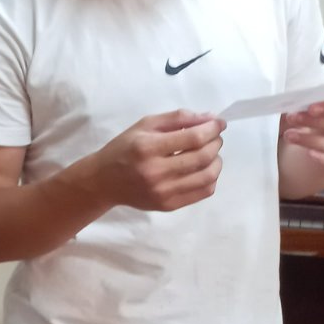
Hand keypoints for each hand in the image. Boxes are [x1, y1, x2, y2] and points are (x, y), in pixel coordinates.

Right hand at [84, 109, 224, 211]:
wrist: (103, 181)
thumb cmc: (124, 149)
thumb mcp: (144, 125)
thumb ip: (177, 118)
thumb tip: (210, 118)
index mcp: (147, 148)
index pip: (193, 138)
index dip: (212, 128)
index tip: (219, 123)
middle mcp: (155, 171)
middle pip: (203, 157)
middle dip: (215, 143)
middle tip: (214, 137)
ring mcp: (163, 192)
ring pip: (208, 176)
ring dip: (217, 161)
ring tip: (210, 153)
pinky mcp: (168, 205)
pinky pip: (203, 192)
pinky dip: (211, 178)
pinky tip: (203, 169)